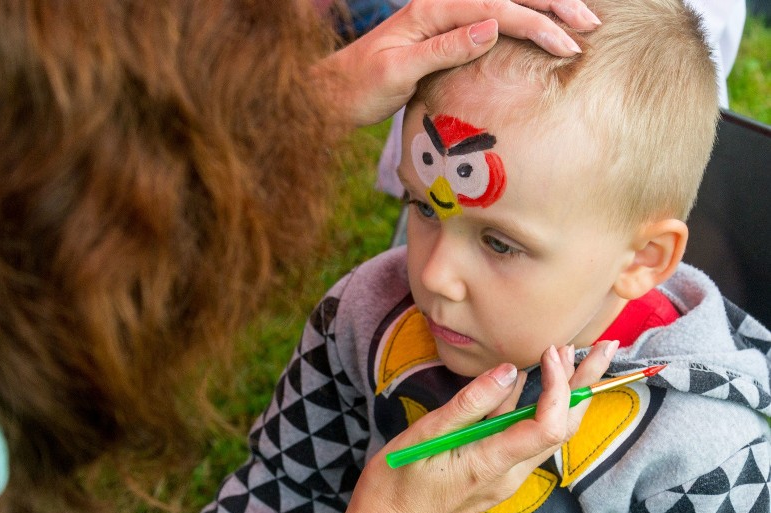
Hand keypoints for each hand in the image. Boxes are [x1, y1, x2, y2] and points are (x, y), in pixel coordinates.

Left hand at [315, 0, 600, 126]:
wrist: (332, 93)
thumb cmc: (359, 87)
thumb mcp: (397, 72)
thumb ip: (444, 49)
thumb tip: (493, 27)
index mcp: (430, 10)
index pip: (495, 9)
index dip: (535, 23)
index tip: (566, 43)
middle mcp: (439, 6)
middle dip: (552, 5)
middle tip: (590, 24)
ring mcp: (443, 17)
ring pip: (504, 2)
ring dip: (543, 7)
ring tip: (580, 18)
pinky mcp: (445, 32)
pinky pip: (492, 17)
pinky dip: (522, 18)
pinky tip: (542, 24)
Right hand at [320, 340, 617, 512]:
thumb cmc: (397, 485)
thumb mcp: (424, 437)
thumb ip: (468, 405)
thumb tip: (508, 372)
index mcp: (492, 464)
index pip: (548, 425)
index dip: (560, 386)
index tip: (551, 352)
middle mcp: (510, 474)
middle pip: (563, 427)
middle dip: (584, 384)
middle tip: (602, 345)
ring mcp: (506, 476)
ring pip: (551, 432)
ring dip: (567, 393)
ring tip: (574, 355)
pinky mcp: (498, 473)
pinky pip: (528, 437)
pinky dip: (540, 406)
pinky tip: (535, 382)